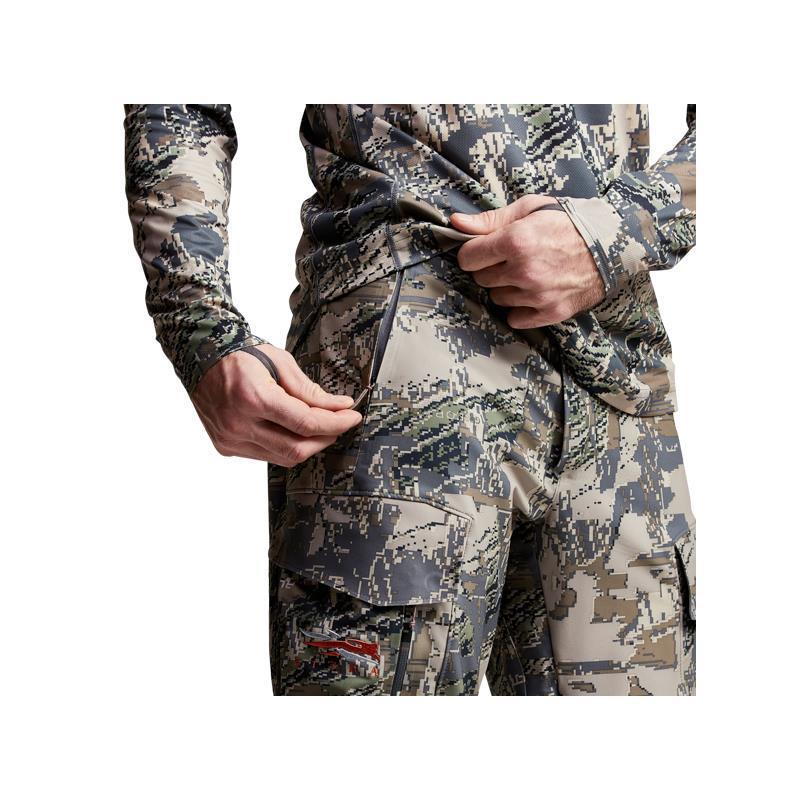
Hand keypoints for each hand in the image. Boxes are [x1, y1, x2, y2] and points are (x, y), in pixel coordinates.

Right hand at [191, 343, 361, 464]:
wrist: (201, 358)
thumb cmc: (243, 356)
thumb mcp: (280, 363)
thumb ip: (310, 390)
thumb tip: (341, 407)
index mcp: (253, 399)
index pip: (305, 423)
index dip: (335, 423)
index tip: (352, 416)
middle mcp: (239, 425)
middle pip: (297, 449)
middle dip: (325, 438)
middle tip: (340, 423)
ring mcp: (230, 440)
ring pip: (283, 458)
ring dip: (308, 444)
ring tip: (320, 427)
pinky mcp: (226, 447)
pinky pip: (266, 455)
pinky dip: (285, 445)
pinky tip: (292, 430)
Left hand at [450, 194, 604, 327]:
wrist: (612, 244)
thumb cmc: (568, 222)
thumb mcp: (529, 209)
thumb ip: (489, 220)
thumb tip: (455, 223)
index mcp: (516, 241)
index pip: (468, 258)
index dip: (475, 251)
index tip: (486, 248)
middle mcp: (524, 270)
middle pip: (481, 279)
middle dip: (491, 268)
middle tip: (512, 258)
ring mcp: (537, 295)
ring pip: (497, 298)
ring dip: (507, 287)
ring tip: (528, 272)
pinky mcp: (550, 312)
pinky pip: (515, 318)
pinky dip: (521, 308)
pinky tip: (534, 291)